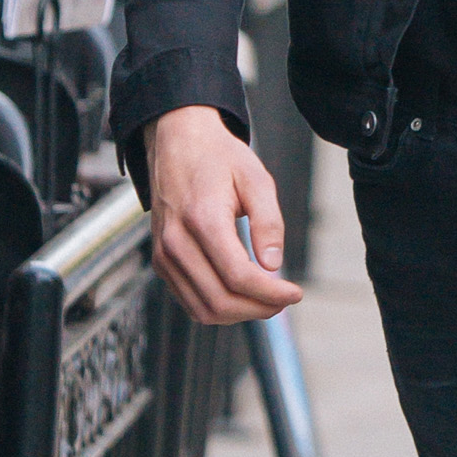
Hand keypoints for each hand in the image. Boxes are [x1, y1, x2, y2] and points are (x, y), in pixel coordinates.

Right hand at [143, 106, 302, 325]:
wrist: (177, 142)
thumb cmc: (219, 158)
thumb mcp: (256, 179)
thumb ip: (268, 222)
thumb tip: (273, 265)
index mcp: (202, 219)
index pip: (238, 277)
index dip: (271, 294)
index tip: (296, 293)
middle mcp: (176, 242)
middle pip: (220, 301)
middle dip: (259, 309)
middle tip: (284, 299)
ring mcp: (164, 254)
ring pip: (203, 309)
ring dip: (240, 314)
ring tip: (267, 300)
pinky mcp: (160, 261)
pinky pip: (189, 301)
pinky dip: (218, 307)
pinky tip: (242, 295)